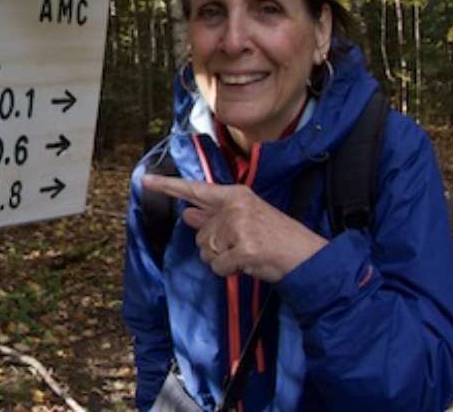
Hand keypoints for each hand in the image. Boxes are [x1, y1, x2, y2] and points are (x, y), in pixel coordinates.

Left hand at [142, 174, 326, 282]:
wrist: (308, 256)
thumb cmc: (277, 239)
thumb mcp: (245, 221)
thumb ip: (214, 217)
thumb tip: (187, 214)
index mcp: (235, 195)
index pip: (196, 190)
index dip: (168, 186)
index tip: (145, 180)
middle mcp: (235, 206)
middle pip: (200, 234)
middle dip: (215, 248)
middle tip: (242, 248)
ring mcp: (239, 226)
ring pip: (207, 251)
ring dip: (223, 260)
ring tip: (247, 255)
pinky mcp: (244, 247)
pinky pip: (219, 267)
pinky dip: (230, 272)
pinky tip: (249, 264)